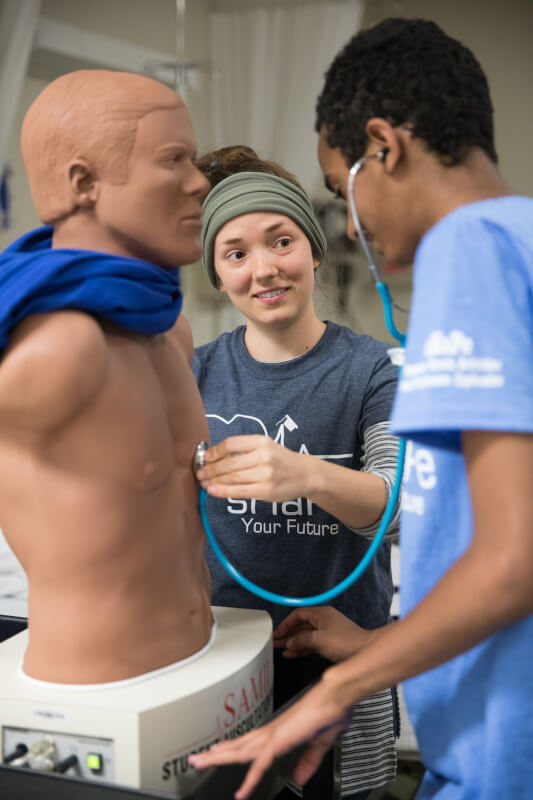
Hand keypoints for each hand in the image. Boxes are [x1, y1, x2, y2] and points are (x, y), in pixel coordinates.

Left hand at [188, 680, 351, 798]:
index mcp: (279, 732)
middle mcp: (272, 732)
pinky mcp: (280, 741)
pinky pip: (260, 764)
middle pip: (238, 747)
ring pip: (241, 752)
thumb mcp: (319, 744)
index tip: (219, 753)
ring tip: (199, 762)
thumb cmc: (332, 712)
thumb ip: (308, 761)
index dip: (233, 750)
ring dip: (219, 758)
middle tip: (196, 758)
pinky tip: (241, 792)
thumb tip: (300, 777)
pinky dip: (250, 779)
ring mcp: (274, 735)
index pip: (250, 744)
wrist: (337, 697)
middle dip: (216, 753)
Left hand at [195, 435, 307, 500]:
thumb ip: (244, 450)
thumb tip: (213, 457)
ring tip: (203, 482)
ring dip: (214, 480)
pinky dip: (223, 491)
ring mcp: (266, 474)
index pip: (231, 444)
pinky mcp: (266, 490)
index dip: (214, 452)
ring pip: (233, 478)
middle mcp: (263, 456)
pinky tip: (212, 491)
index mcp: (261, 441)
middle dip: (210, 469)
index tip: (205, 458)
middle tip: (199, 473)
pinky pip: (240, 491)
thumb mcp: (265, 447)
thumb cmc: (280, 460)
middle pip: (229, 463)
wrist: (305, 474)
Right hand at [274, 607, 375, 662]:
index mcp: (321, 614)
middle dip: (288, 634)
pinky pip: (311, 644)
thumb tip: (290, 642)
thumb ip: (301, 639)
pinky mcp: (330, 643)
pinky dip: (302, 648)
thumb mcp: (319, 639)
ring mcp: (327, 632)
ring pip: (305, 636)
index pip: (298, 615)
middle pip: (301, 625)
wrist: (365, 652)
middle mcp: (324, 620)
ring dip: (294, 642)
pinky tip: (293, 654)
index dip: (286, 624)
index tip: (277, 633)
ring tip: (281, 650)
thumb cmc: (347, 642)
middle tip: (276, 642)